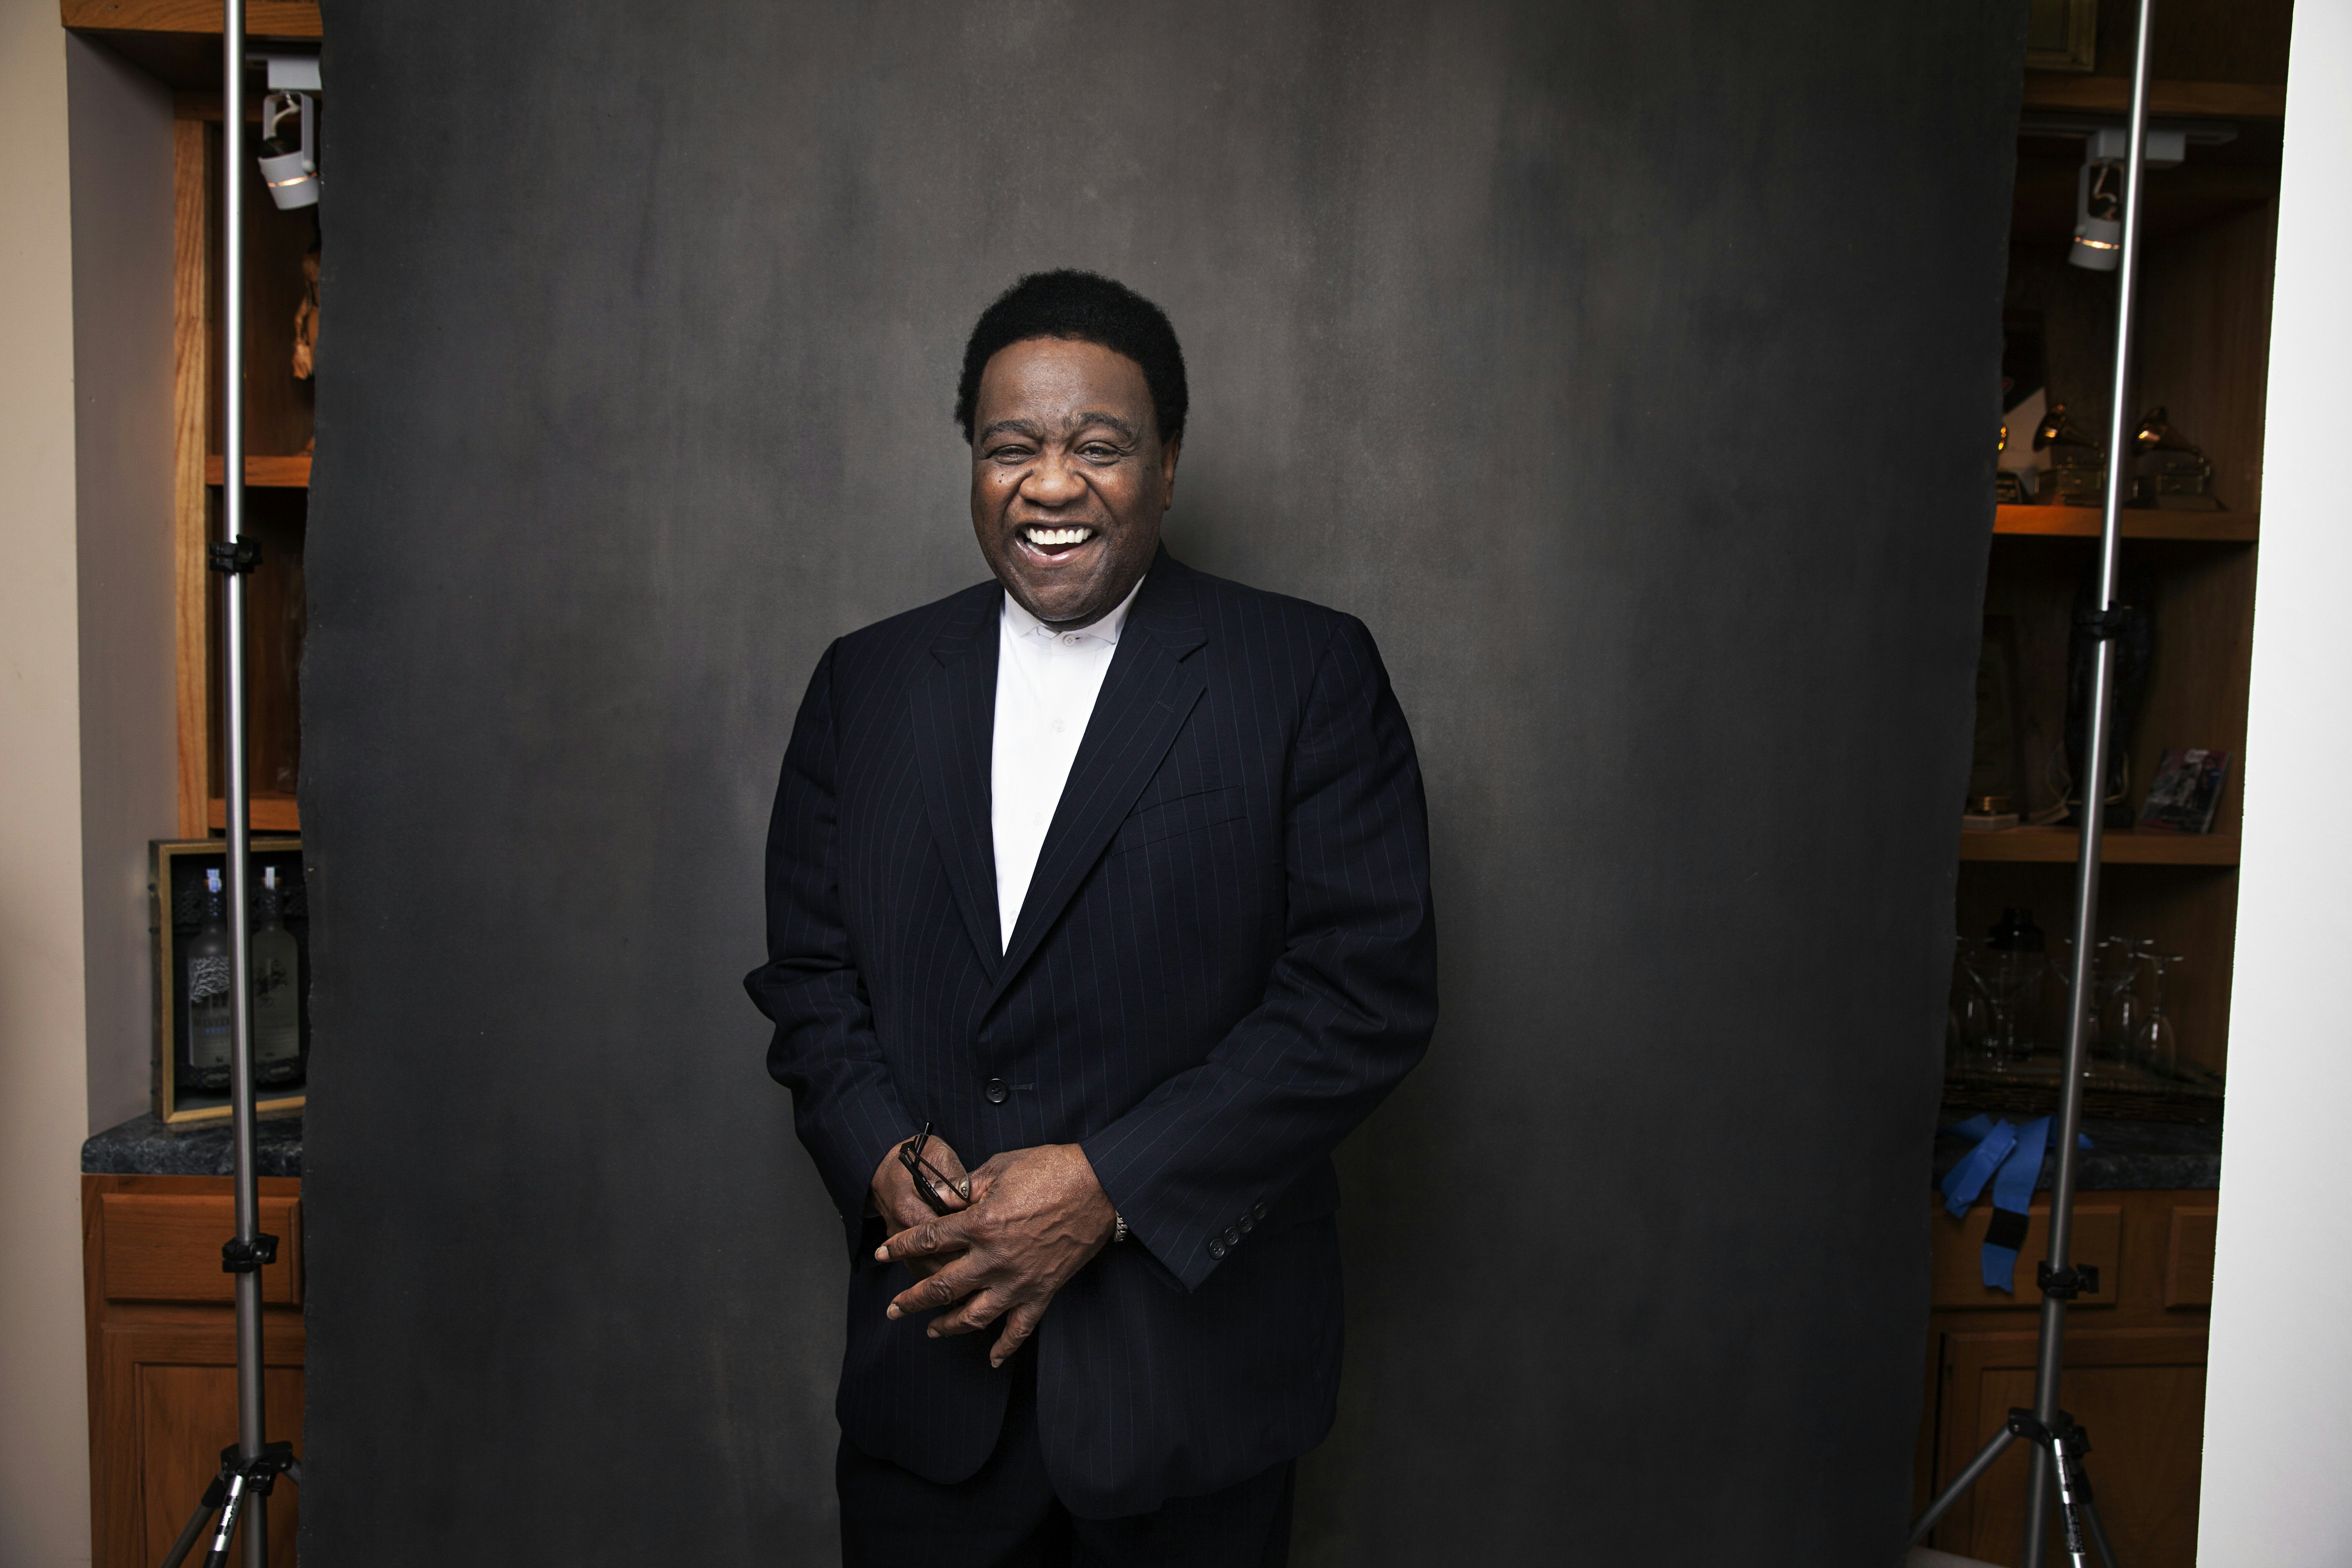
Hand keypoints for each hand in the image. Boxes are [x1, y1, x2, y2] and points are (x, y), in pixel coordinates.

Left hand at [877, 1143, 1116, 1366]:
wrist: (1101, 1185)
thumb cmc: (1051, 1169)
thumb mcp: (1001, 1166)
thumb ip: (967, 1186)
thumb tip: (941, 1198)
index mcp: (979, 1224)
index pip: (928, 1240)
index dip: (900, 1246)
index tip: (882, 1253)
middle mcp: (994, 1259)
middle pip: (942, 1287)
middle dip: (912, 1300)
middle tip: (893, 1309)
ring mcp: (1018, 1280)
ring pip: (974, 1316)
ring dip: (948, 1326)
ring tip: (931, 1331)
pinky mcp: (1043, 1291)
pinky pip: (1020, 1328)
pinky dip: (1005, 1346)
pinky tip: (992, 1359)